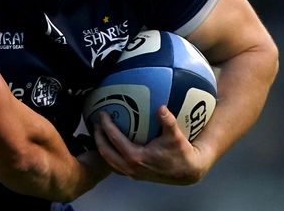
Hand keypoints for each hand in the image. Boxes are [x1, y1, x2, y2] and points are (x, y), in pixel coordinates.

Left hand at [92, 107, 211, 184]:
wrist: (188, 171)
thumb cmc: (181, 153)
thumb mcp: (175, 136)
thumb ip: (168, 121)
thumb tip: (161, 107)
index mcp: (136, 157)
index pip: (114, 139)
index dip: (106, 126)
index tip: (102, 114)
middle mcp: (130, 167)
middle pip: (105, 152)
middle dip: (98, 137)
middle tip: (96, 122)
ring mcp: (132, 173)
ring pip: (109, 161)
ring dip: (102, 146)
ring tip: (99, 133)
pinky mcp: (135, 175)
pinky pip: (115, 165)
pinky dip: (110, 154)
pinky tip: (111, 145)